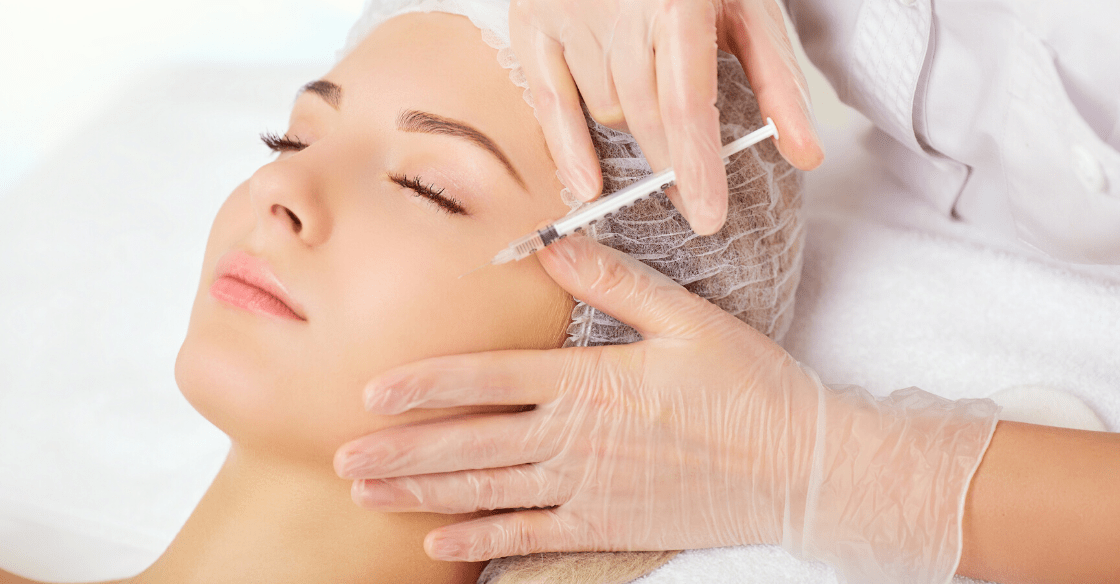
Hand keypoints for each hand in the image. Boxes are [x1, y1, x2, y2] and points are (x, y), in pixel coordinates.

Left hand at [335, 235, 997, 583]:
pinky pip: (529, 538)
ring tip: (367, 493)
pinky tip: (438, 543)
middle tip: (340, 453)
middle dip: (400, 449)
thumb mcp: (686, 318)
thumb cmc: (744, 387)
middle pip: (469, 443)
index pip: (488, 380)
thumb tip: (554, 242)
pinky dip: (480, 542)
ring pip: (486, 492)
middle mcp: (575, 439)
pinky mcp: (605, 527)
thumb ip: (615, 280)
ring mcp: (587, 489)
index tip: (372, 391)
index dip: (425, 385)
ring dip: (421, 493)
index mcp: (590, 381)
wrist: (799, 466)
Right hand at [508, 0, 823, 234]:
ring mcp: (570, 15)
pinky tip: (587, 186)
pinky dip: (568, 148)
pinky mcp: (532, 22)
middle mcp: (619, 8)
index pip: (685, 104)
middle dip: (671, 166)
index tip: (707, 217)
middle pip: (645, 118)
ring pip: (606, 112)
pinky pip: (549, 103)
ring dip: (634, 133)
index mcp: (678, 1)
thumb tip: (805, 155)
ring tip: (655, 121)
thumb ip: (778, 83)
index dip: (696, 167)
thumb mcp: (749, 10)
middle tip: (692, 201)